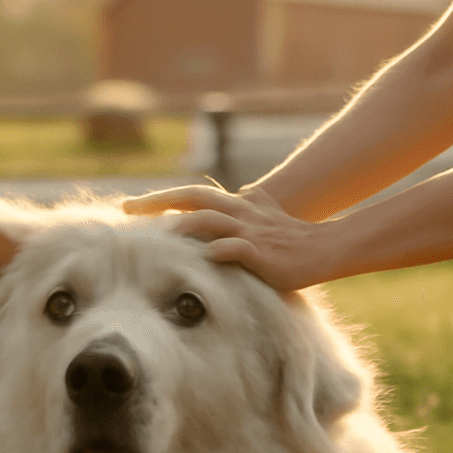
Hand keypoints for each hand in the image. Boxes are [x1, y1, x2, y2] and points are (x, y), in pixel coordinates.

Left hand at [122, 184, 334, 290]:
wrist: (325, 248)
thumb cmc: (291, 239)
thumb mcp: (262, 218)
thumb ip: (240, 211)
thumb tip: (231, 199)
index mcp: (236, 204)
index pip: (192, 194)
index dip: (161, 197)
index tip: (130, 206)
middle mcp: (239, 211)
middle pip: (193, 197)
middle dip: (158, 202)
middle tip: (127, 210)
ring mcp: (249, 230)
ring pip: (209, 220)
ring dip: (181, 226)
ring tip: (158, 236)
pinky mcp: (261, 252)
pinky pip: (234, 248)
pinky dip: (215, 251)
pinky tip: (200, 259)